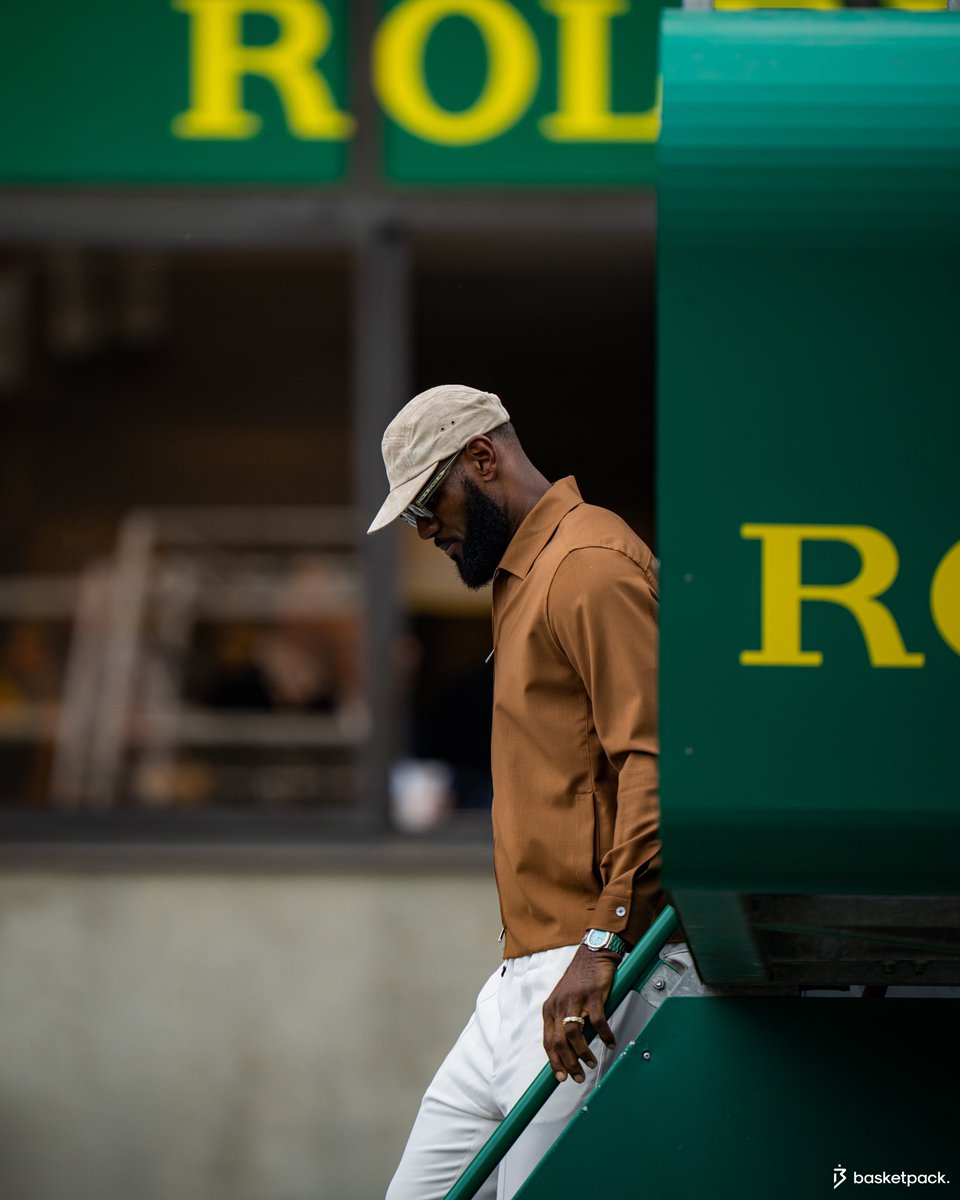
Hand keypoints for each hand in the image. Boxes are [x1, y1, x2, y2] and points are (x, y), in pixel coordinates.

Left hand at [542, 945, 618, 1084]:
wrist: (591, 955)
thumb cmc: (579, 980)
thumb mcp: (564, 1001)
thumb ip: (563, 1022)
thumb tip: (569, 1050)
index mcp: (550, 1009)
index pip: (548, 1041)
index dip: (554, 1062)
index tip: (561, 1077)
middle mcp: (559, 1005)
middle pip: (560, 1042)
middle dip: (569, 1063)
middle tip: (579, 1076)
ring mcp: (575, 999)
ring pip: (575, 1034)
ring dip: (584, 1053)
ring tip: (592, 1062)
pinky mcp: (592, 995)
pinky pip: (598, 1022)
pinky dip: (604, 1035)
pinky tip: (610, 1042)